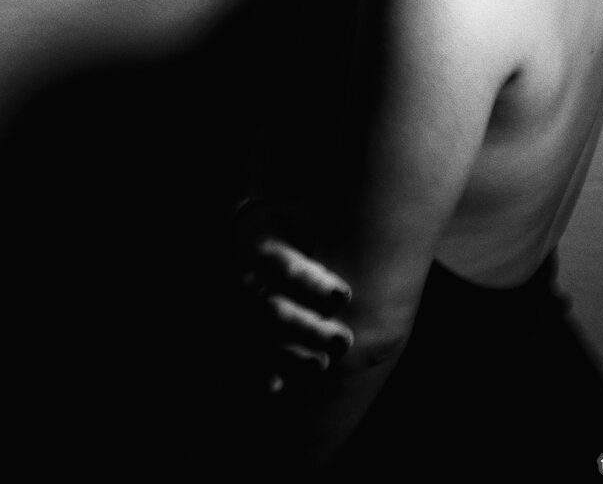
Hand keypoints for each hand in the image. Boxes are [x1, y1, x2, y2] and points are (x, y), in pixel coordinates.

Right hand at [236, 205, 353, 393]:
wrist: (236, 235)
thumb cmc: (282, 225)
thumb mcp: (297, 216)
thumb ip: (323, 224)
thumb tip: (370, 218)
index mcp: (265, 248)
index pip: (290, 268)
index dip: (316, 284)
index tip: (345, 296)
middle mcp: (247, 280)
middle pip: (275, 312)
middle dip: (309, 330)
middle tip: (344, 341)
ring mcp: (236, 306)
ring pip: (261, 339)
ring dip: (291, 356)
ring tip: (323, 365)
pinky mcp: (233, 326)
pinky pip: (241, 354)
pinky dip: (258, 372)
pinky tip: (277, 385)